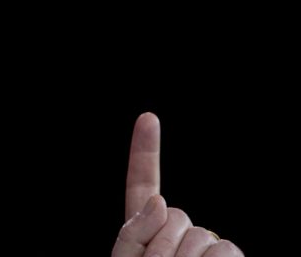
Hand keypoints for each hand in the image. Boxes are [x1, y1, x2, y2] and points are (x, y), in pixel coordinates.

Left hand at [111, 113, 242, 256]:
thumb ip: (133, 232)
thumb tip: (161, 201)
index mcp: (146, 228)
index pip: (144, 182)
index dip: (145, 150)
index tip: (148, 117)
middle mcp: (178, 233)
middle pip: (178, 215)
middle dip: (165, 246)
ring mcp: (207, 247)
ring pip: (202, 235)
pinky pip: (226, 251)